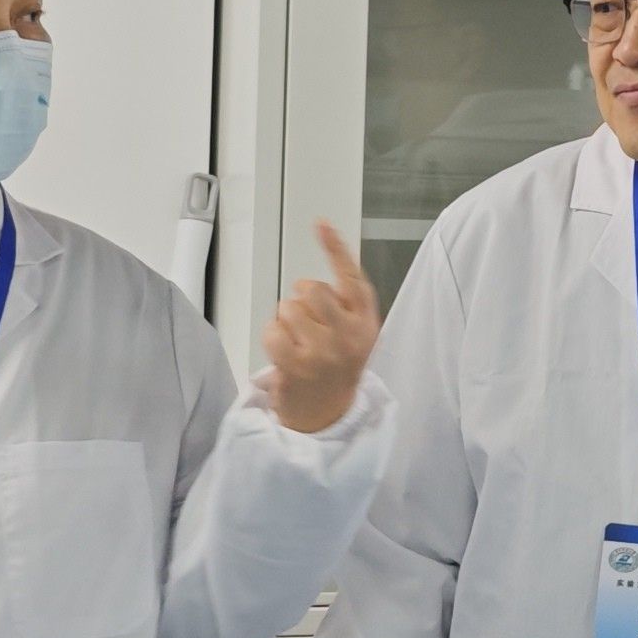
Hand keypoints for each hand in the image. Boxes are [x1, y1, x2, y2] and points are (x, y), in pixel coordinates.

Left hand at [263, 222, 379, 434]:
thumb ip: (343, 306)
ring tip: (297, 343)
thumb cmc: (336, 367)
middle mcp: (349, 336)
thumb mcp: (354, 335)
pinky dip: (272, 337)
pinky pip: (272, 330)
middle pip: (312, 288)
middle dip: (302, 299)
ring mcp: (323, 352)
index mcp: (366, 323)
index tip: (319, 223)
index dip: (335, 247)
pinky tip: (284, 353)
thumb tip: (310, 281)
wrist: (327, 415)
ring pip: (288, 307)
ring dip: (285, 321)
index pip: (351, 277)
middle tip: (306, 322)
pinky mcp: (296, 366)